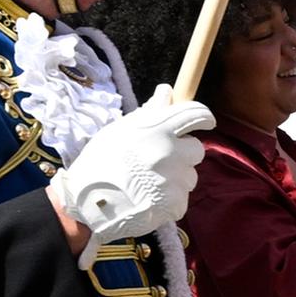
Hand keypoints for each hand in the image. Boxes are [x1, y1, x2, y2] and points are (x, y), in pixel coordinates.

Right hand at [48, 89, 213, 247]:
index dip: (205, 117)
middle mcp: (171, 152)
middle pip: (196, 149)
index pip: (195, 115)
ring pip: (190, 175)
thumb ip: (148, 113)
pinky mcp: (176, 204)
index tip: (206, 121)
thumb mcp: (119, 130)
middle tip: (161, 159)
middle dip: (183, 153)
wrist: (89, 203)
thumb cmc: (99, 162)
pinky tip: (149, 198)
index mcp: (157, 129)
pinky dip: (170, 199)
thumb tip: (167, 92)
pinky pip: (182, 198)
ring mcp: (175, 180)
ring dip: (176, 177)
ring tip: (148, 182)